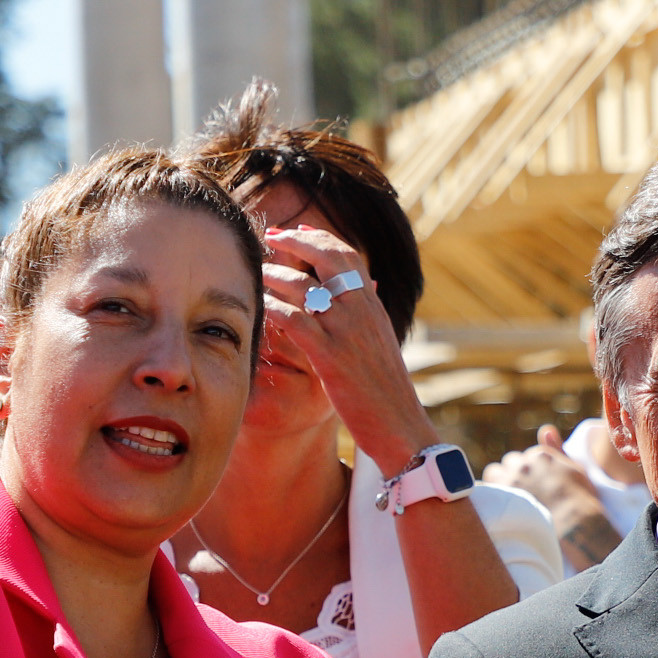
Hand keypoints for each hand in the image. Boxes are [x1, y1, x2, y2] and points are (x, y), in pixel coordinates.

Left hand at [258, 223, 432, 473]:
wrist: (401, 426)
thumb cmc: (386, 391)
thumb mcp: (381, 343)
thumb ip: (368, 314)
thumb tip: (369, 287)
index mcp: (373, 306)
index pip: (348, 255)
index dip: (320, 238)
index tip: (297, 231)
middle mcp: (362, 311)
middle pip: (327, 257)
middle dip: (295, 241)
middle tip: (271, 236)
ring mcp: (346, 332)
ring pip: (304, 286)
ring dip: (274, 274)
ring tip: (256, 273)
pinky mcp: (330, 357)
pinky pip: (294, 319)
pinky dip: (273, 307)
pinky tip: (259, 308)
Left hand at [486, 442, 618, 568]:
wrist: (574, 524)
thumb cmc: (580, 500)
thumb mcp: (575, 469)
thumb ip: (558, 449)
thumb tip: (544, 429)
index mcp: (541, 455)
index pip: (526, 457)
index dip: (529, 471)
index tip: (535, 484)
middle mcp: (523, 463)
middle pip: (509, 462)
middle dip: (512, 472)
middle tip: (520, 492)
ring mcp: (510, 479)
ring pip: (493, 472)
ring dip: (498, 481)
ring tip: (507, 498)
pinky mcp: (500, 497)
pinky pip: (483, 489)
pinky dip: (487, 495)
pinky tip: (493, 505)